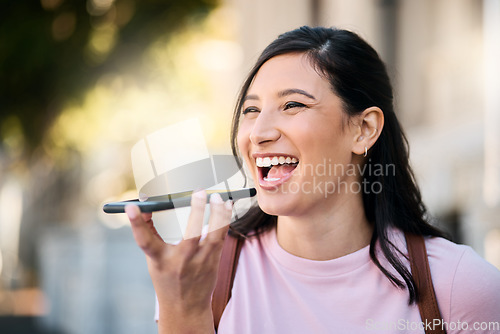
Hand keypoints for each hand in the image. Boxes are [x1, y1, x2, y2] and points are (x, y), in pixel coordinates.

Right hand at [125, 190, 232, 333]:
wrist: (186, 307)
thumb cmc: (167, 276)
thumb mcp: (153, 258)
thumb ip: (149, 232)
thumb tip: (143, 204)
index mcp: (159, 260)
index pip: (145, 241)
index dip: (136, 224)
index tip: (131, 207)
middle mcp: (181, 261)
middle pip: (191, 235)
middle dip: (197, 212)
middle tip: (199, 191)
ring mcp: (201, 261)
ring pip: (214, 235)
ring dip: (218, 213)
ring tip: (217, 197)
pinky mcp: (214, 260)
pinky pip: (222, 235)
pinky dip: (225, 218)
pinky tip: (226, 205)